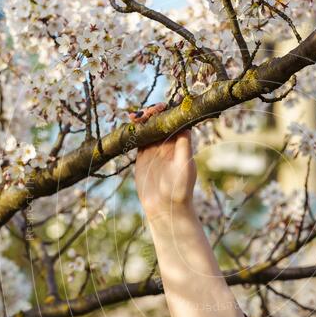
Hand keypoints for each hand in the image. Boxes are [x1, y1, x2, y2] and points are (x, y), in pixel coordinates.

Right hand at [132, 103, 196, 220]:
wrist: (165, 208)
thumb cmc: (180, 189)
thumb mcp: (184, 165)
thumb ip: (184, 145)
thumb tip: (185, 123)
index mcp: (181, 143)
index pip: (174, 120)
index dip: (167, 111)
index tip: (161, 108)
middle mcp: (168, 144)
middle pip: (159, 121)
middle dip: (152, 113)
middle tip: (145, 113)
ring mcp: (154, 149)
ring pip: (148, 128)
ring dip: (142, 119)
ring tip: (136, 116)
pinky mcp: (142, 156)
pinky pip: (138, 139)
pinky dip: (134, 130)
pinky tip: (130, 124)